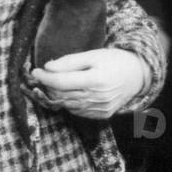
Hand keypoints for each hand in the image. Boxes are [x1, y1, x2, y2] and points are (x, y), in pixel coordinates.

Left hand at [29, 48, 148, 119]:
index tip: (35, 71)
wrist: (137, 76)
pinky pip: (77, 111)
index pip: (61, 82)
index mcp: (96, 80)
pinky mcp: (101, 115)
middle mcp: (98, 98)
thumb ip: (69, 62)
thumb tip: (47, 68)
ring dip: (56, 95)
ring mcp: (100, 109)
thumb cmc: (113, 61)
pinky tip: (69, 92)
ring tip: (54, 83)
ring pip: (67, 105)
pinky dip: (69, 102)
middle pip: (62, 95)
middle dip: (48, 86)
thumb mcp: (92, 55)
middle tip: (42, 76)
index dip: (44, 78)